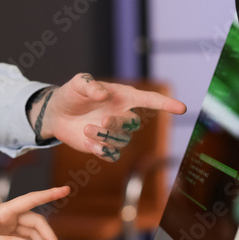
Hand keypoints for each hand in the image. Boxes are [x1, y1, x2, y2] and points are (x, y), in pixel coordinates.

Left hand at [0, 186, 69, 239]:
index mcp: (2, 210)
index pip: (31, 200)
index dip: (49, 194)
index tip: (65, 189)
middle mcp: (6, 214)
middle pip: (35, 222)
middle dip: (48, 238)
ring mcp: (4, 223)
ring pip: (30, 232)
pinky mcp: (0, 231)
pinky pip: (21, 238)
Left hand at [28, 74, 186, 161]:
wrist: (57, 113)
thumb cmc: (71, 94)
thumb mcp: (77, 84)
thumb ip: (88, 84)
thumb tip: (102, 94)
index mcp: (123, 97)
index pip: (150, 100)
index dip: (165, 104)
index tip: (181, 109)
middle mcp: (123, 115)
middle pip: (133, 124)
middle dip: (119, 124)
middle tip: (102, 120)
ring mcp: (115, 132)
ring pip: (122, 141)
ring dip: (104, 136)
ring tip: (85, 128)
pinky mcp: (104, 146)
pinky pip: (112, 155)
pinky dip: (102, 151)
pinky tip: (88, 144)